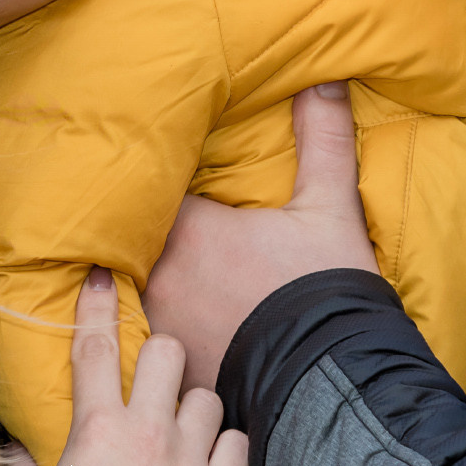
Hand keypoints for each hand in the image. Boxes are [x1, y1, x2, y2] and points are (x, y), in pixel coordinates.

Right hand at [11, 267, 247, 465]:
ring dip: (193, 410)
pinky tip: (208, 464)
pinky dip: (223, 448)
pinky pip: (236, 440)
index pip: (95, 348)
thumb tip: (16, 448)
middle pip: (168, 352)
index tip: (102, 276)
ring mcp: (189, 461)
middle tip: (154, 382)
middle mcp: (147, 435)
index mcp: (96, 432)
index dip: (98, 304)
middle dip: (161, 360)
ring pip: (207, 395)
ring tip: (181, 433)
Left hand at [142, 83, 378, 392]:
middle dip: (138, 227)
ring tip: (146, 270)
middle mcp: (160, 278)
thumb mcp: (330, 209)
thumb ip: (322, 140)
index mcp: (189, 231)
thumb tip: (325, 80)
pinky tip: (169, 322)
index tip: (148, 167)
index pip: (145, 189)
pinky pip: (148, 336)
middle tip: (135, 211)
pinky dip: (154, 325)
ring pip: (135, 290)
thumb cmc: (326, 291)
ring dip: (143, 278)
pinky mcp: (174, 368)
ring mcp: (161, 328)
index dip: (146, 178)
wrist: (333, 385)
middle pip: (132, 240)